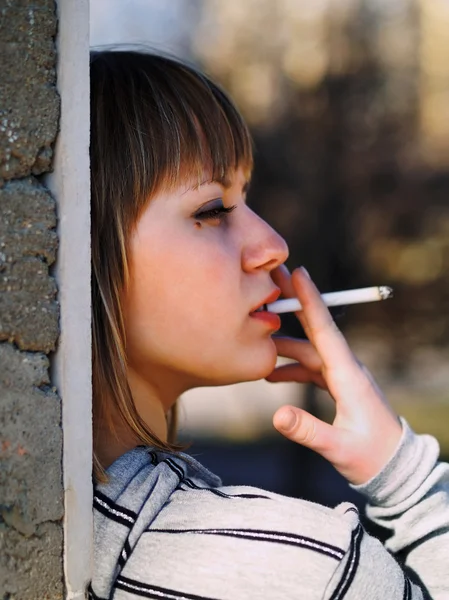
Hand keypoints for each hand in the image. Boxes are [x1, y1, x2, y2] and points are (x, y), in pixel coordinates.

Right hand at [266, 265, 402, 484]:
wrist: (395, 468)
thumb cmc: (372, 458)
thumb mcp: (338, 447)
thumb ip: (307, 431)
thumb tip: (276, 415)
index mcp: (349, 376)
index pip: (325, 330)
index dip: (311, 300)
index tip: (298, 273)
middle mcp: (347, 369)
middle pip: (316, 330)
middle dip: (295, 305)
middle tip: (273, 281)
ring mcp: (344, 377)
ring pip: (310, 351)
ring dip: (285, 344)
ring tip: (258, 338)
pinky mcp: (340, 388)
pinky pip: (312, 369)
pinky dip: (292, 368)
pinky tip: (272, 374)